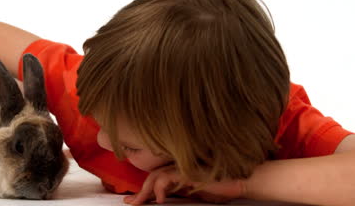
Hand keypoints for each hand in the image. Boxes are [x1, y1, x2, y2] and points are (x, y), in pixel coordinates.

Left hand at [124, 164, 244, 204]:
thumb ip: (182, 195)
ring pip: (156, 177)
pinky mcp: (188, 171)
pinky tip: (158, 198)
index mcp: (180, 173)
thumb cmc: (223, 187)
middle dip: (140, 192)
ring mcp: (183, 168)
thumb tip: (164, 200)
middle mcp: (179, 168)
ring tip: (138, 202)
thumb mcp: (198, 195)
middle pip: (152, 177)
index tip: (134, 200)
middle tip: (130, 202)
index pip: (157, 180)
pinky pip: (167, 177)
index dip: (144, 190)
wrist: (240, 180)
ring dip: (145, 190)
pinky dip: (160, 188)